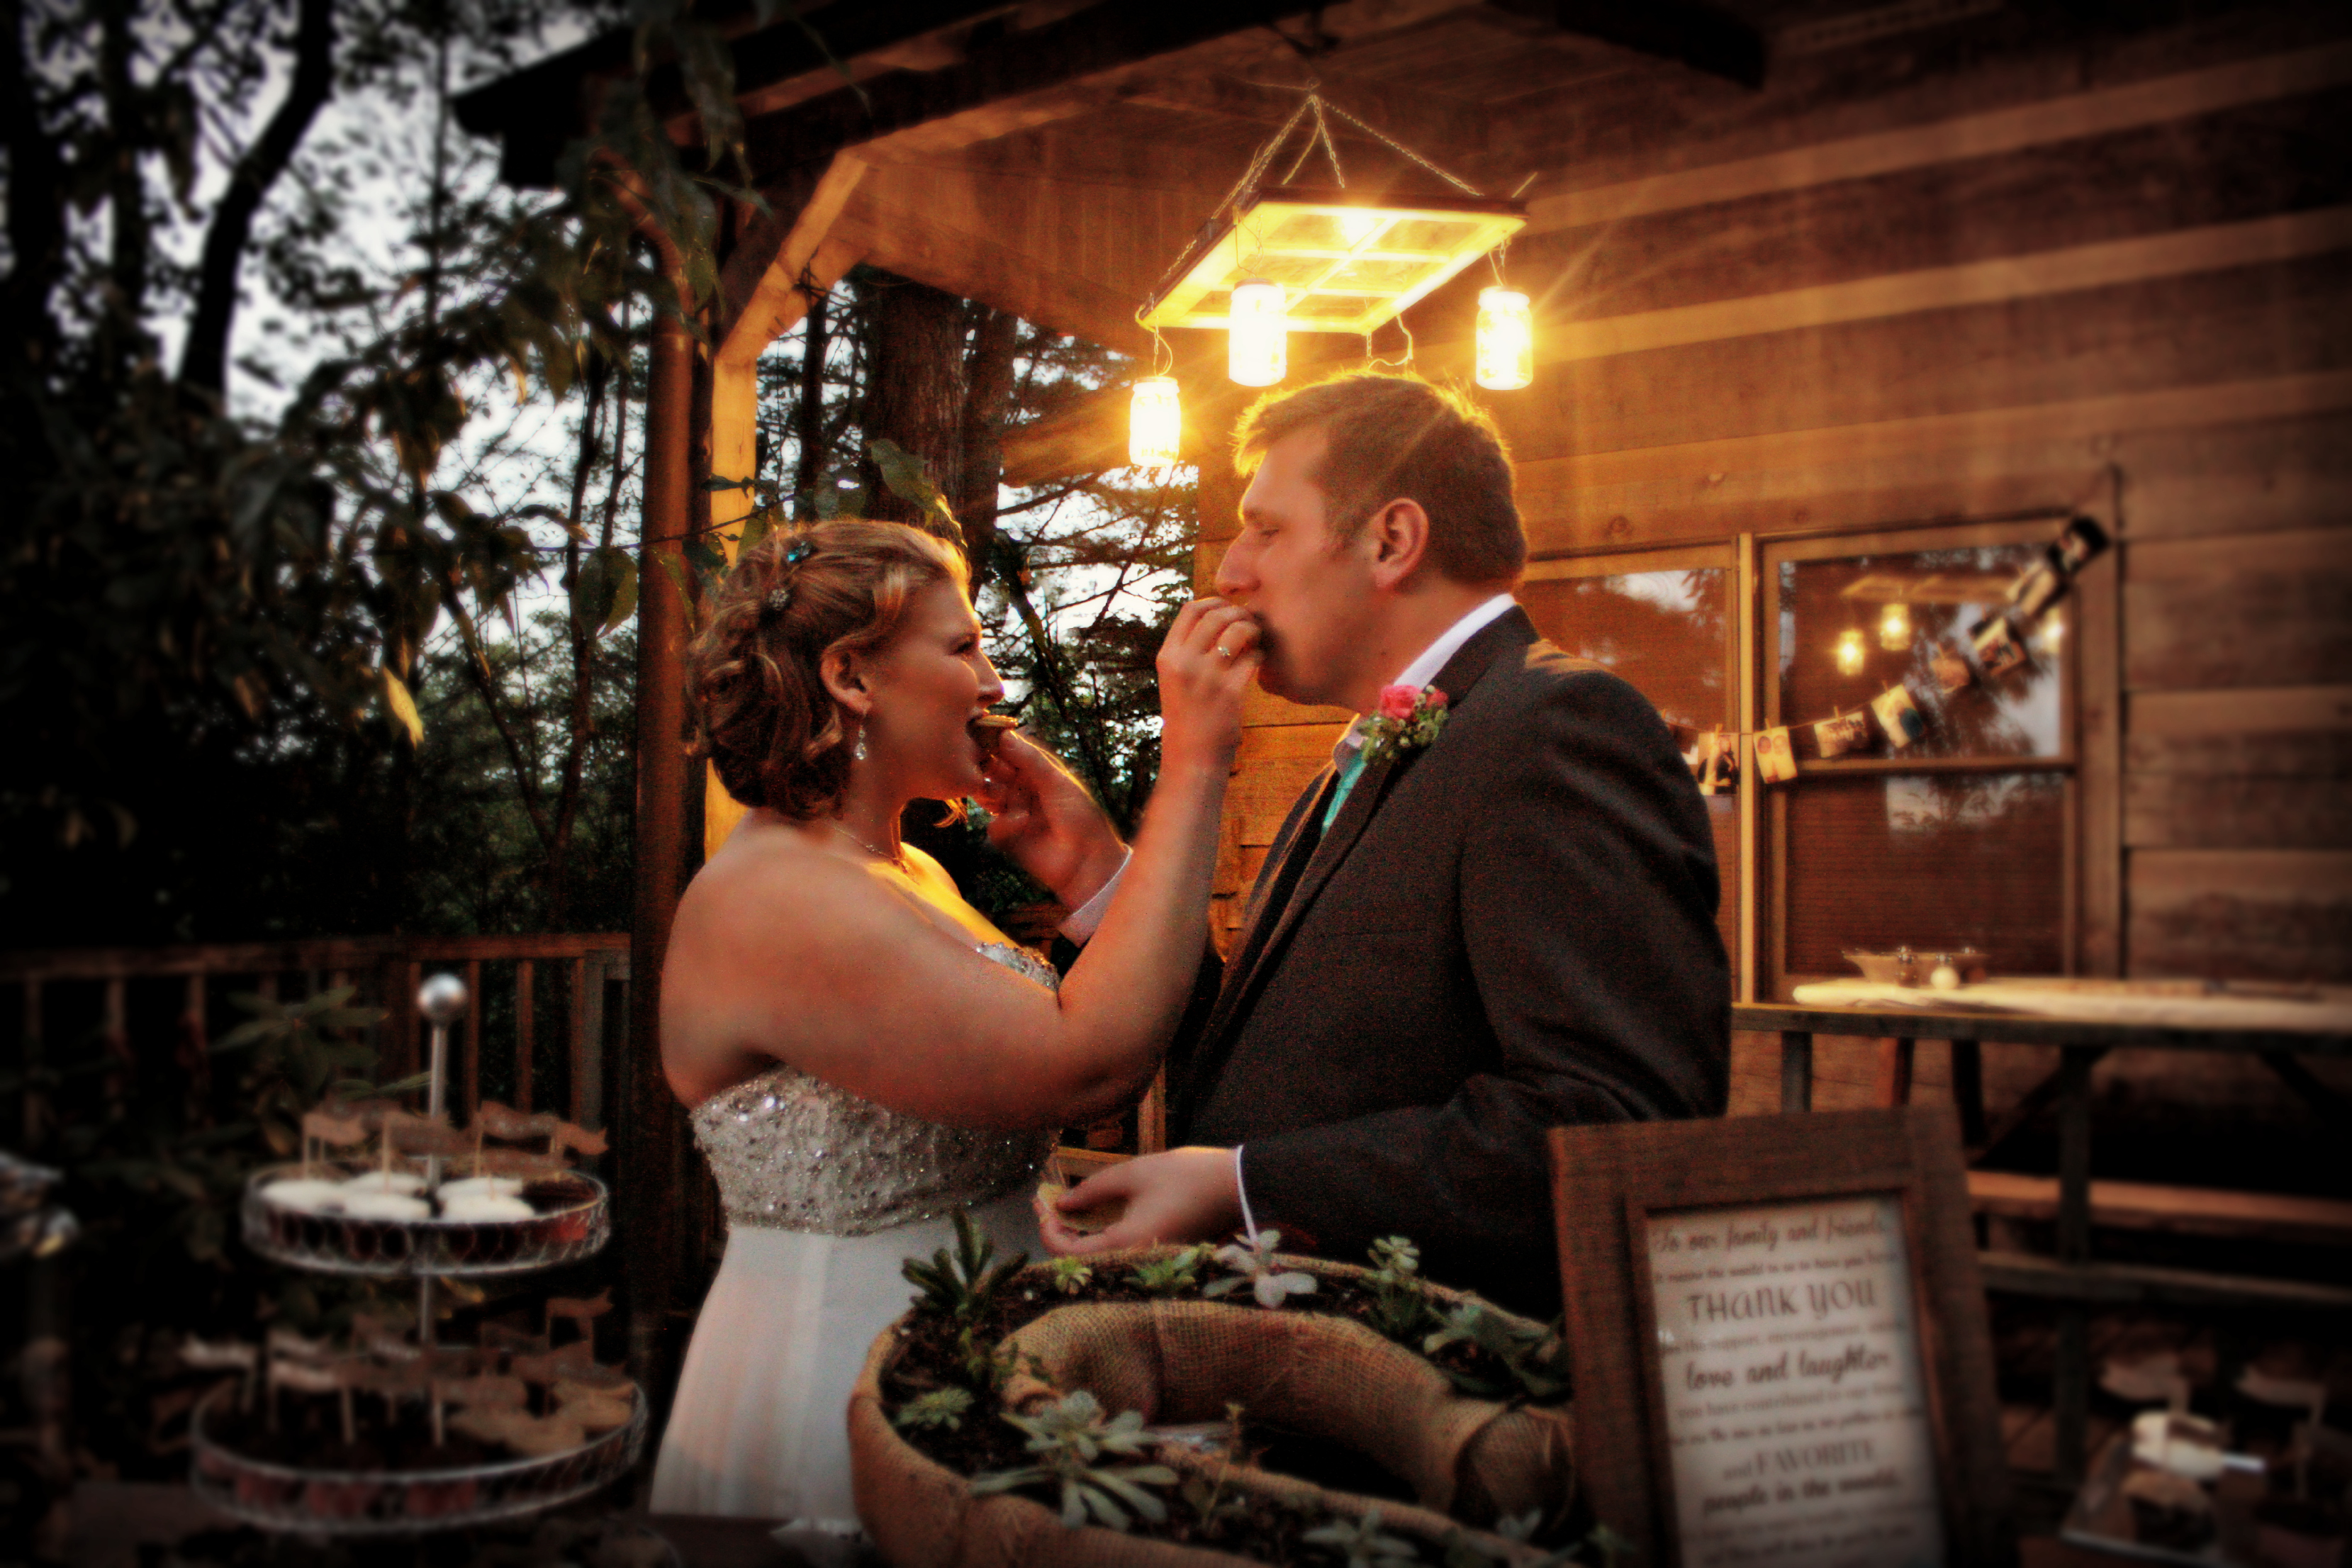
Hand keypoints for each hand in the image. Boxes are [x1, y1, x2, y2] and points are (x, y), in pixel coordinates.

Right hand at [975, 731, 1126, 908]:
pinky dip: (1004, 823)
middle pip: (993, 772)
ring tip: (1002, 797)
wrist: (1087, 860)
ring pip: (987, 796)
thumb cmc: (1080, 816)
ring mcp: (1015, 811)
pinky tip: (1022, 822)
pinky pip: (994, 826)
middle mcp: (1023, 788)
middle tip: (987, 769)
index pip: (1009, 752)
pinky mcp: (1009, 837)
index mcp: (1038, 771)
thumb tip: (1003, 734)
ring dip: (990, 794)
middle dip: (988, 770)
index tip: (981, 739)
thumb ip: (1029, 759)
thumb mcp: (1056, 781)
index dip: (995, 746)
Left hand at [1039, 1146, 1240, 1255]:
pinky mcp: (1157, 1254)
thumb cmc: (1185, 1177)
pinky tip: (1094, 1214)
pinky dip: (1100, 1236)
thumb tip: (1061, 1204)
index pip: (1068, 1254)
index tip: (1042, 1203)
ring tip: (1066, 1205)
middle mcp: (1133, 1263)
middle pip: (1081, 1261)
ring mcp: (1147, 1262)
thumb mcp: (1133, 1173)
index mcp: (1124, 1246)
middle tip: (1048, 1202)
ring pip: (1099, 1258)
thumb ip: (1092, 1190)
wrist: (1236, 1187)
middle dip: (1059, 1232)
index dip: (1048, 1230)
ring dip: (1079, 1234)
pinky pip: (1118, 1253)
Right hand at [1156, 597, 1259, 771]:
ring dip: (1252, 630)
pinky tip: (1257, 664)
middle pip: (1216, 615)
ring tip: (1255, 641)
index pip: (1191, 609)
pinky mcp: (1230, 693)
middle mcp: (1184, 663)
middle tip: (1249, 624)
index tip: (1227, 610)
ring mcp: (1207, 677)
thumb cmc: (1187, 715)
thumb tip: (1216, 615)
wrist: (1191, 757)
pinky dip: (1260, 656)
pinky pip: (1253, 658)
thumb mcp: (1174, 679)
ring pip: (1237, 631)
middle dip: (1238, 613)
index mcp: (1167, 656)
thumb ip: (1188, 649)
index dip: (1214, 603)